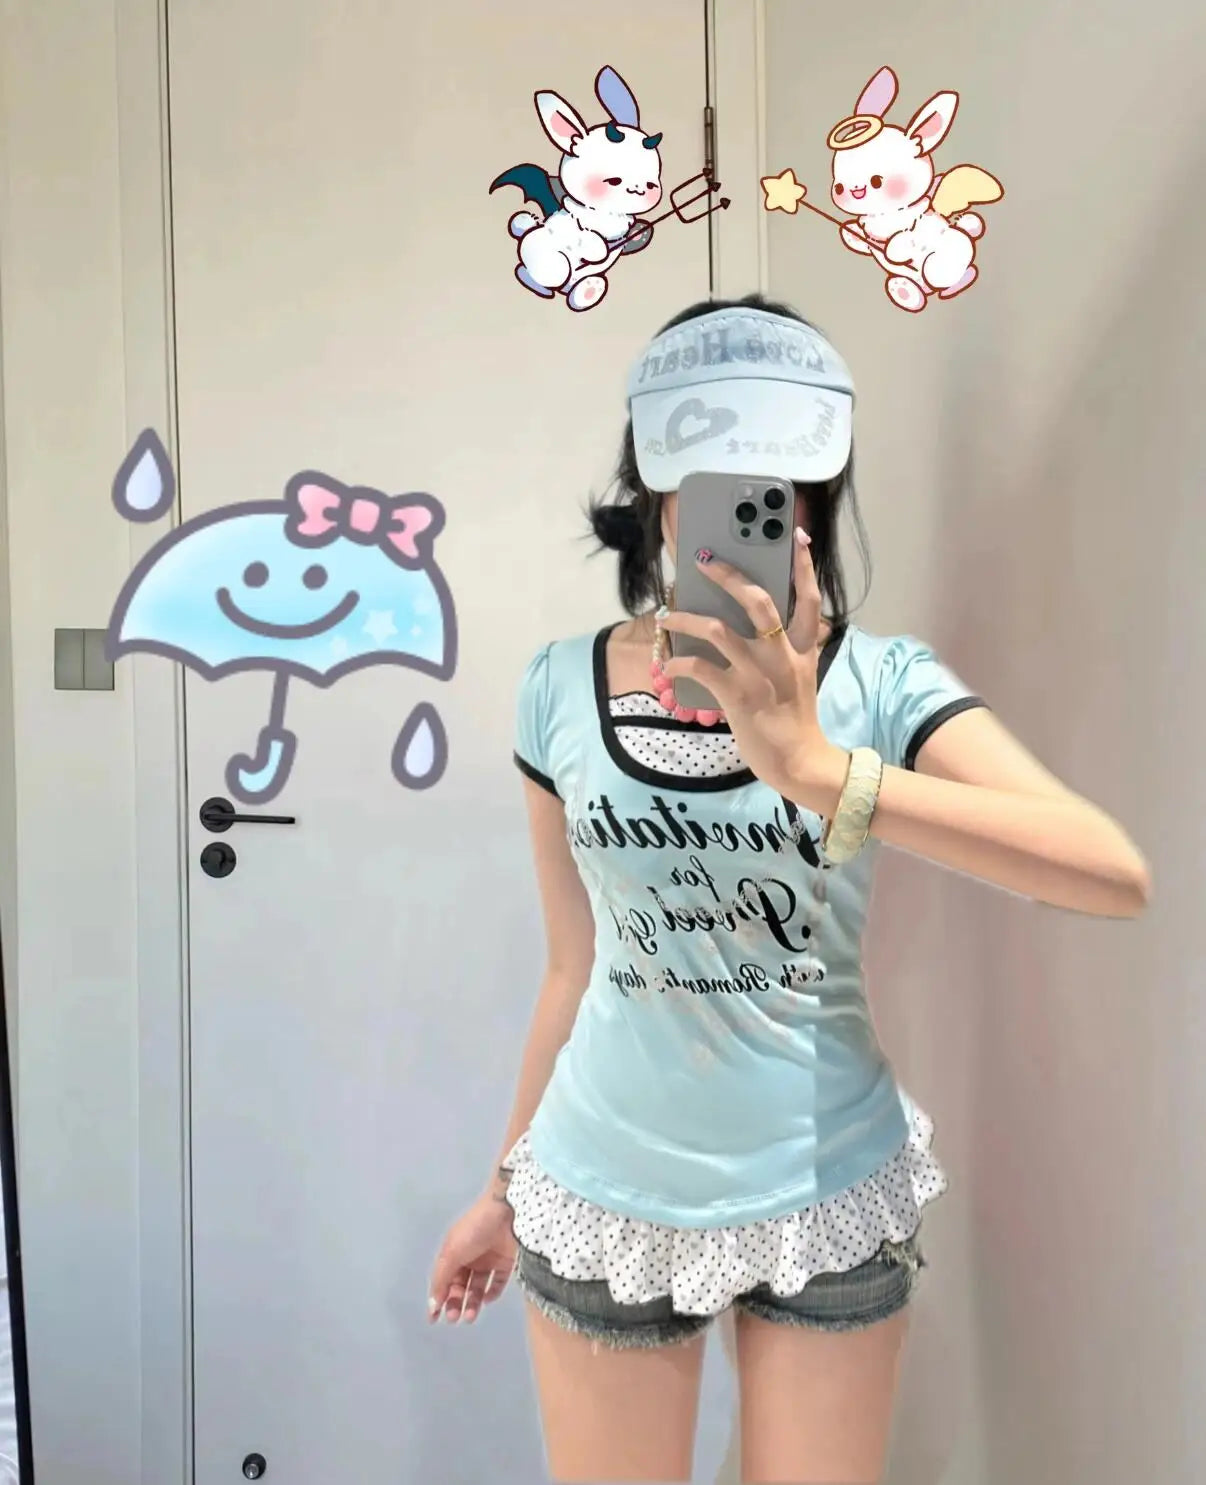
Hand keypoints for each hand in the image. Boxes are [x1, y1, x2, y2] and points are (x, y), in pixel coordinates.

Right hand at [427, 1192, 516, 1324]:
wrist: (508, 1211)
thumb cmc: (475, 1230)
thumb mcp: (451, 1252)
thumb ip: (441, 1279)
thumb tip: (432, 1304)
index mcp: (453, 1252)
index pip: (443, 1280)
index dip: (438, 1298)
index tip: (434, 1319)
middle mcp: (470, 1257)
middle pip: (460, 1286)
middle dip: (455, 1303)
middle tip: (455, 1318)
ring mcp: (489, 1260)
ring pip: (477, 1287)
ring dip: (472, 1303)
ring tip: (470, 1316)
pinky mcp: (506, 1262)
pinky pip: (498, 1282)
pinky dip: (492, 1293)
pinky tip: (486, 1300)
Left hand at [658, 527, 849, 807]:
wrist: (798, 762)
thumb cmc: (792, 717)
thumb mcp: (800, 675)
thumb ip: (786, 647)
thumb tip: (747, 621)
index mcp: (802, 647)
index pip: (809, 597)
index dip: (803, 564)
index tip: (795, 534)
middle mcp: (783, 655)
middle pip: (758, 600)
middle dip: (729, 574)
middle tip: (705, 559)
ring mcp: (760, 674)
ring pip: (718, 629)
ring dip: (687, 617)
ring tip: (668, 613)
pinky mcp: (739, 696)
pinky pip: (701, 667)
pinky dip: (681, 661)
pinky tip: (670, 662)